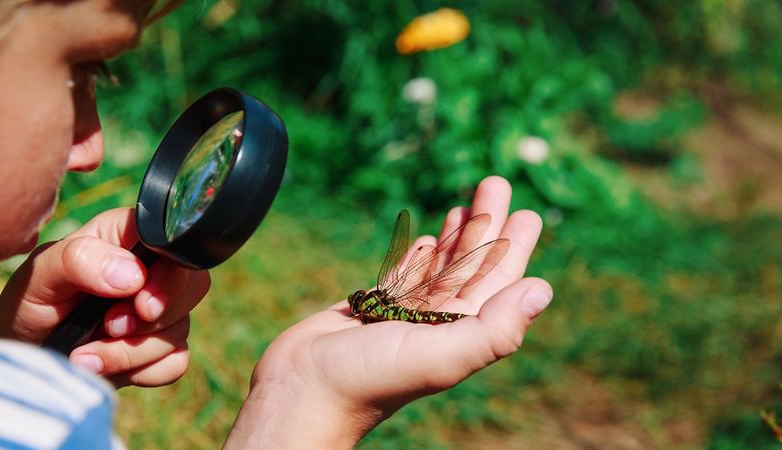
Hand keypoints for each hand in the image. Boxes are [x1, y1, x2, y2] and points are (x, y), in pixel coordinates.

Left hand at [0, 207, 209, 387]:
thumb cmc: (29, 302)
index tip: (140, 304)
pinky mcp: (160, 347)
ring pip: (180, 330)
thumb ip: (81, 260)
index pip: (175, 241)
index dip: (168, 275)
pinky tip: (104, 367)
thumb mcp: (41, 274)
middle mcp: (152, 268)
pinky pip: (175, 361)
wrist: (22, 354)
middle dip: (151, 319)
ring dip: (130, 352)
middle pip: (193, 286)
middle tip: (109, 326)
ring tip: (85, 356)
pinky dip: (140, 371)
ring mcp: (161, 309)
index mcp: (128, 236)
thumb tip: (133, 276)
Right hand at [224, 177, 550, 448]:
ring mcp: (403, 315)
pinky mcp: (372, 309)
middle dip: (485, 226)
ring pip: (439, 267)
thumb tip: (543, 289)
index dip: (514, 246)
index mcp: (459, 332)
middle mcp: (436, 322)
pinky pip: (404, 276)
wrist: (302, 391)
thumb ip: (493, 329)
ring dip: (456, 235)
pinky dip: (419, 256)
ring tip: (465, 202)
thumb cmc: (368, 379)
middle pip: (470, 265)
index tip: (527, 212)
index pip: (496, 281)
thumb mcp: (439, 355)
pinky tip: (429, 240)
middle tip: (496, 183)